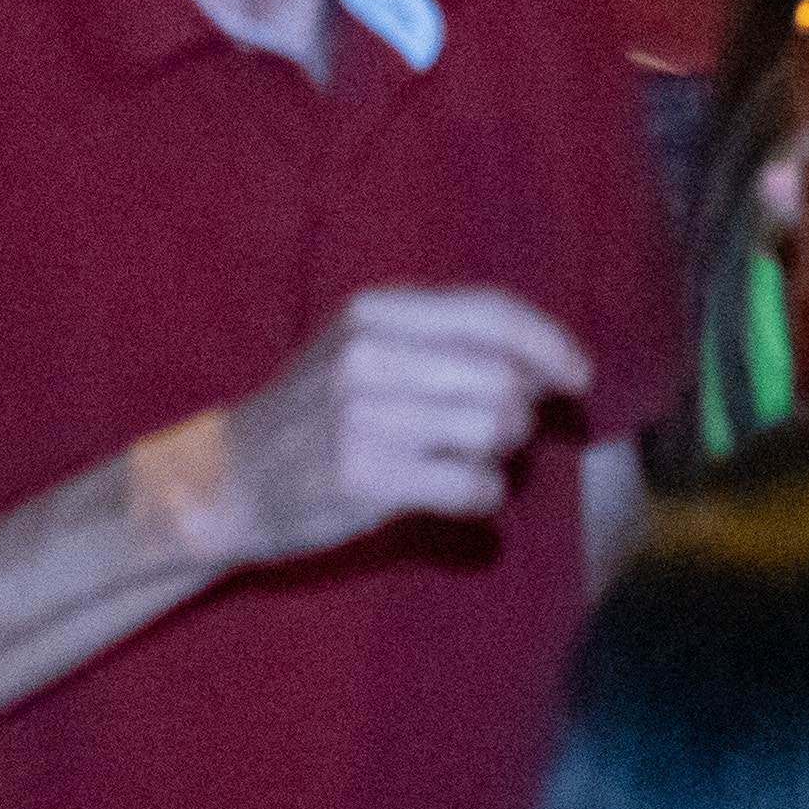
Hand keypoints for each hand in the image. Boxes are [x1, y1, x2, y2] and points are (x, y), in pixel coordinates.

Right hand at [188, 285, 591, 567]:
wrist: (229, 479)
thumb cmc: (315, 412)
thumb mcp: (363, 347)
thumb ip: (443, 340)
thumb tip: (546, 362)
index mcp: (376, 312)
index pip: (491, 312)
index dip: (549, 343)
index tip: (579, 375)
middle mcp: (369, 355)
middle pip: (504, 377)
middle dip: (519, 411)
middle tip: (492, 433)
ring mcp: (363, 417)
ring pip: (496, 428)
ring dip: (500, 454)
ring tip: (465, 460)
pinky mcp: (364, 479)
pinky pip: (473, 485)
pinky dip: (482, 496)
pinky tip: (456, 495)